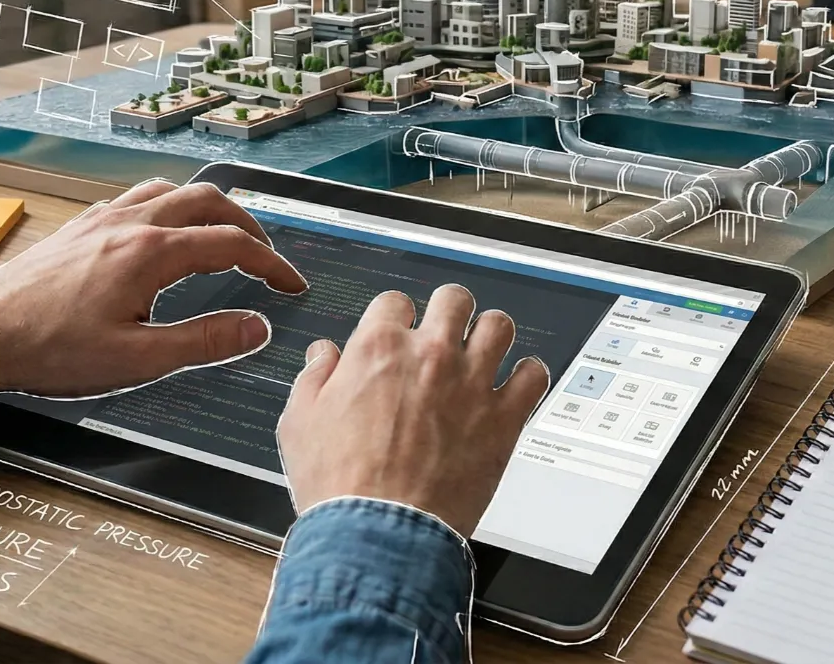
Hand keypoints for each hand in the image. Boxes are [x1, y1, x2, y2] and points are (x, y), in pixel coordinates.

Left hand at [0, 180, 306, 396]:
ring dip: (208, 208)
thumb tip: (256, 328)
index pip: (232, 244)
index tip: (290, 285)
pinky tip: (161, 232)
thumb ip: (204, 341)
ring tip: (222, 235)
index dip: (272, 264)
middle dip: (247, 225)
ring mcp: (103, 219)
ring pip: (172, 190)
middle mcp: (130, 223)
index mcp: (151, 252)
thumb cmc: (50, 350)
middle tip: (264, 256)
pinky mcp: (81, 226)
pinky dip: (168, 206)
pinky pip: (137, 197)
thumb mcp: (138, 359)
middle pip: (209, 200)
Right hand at [277, 284, 549, 537]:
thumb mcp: (300, 423)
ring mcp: (472, 383)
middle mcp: (431, 355)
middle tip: (446, 330)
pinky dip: (529, 376)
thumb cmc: (341, 485)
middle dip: (449, 311)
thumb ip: (314, 378)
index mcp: (379, 349)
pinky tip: (517, 385)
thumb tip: (323, 355)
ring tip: (485, 349)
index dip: (395, 316)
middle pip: (454, 299)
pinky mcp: (503, 419)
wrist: (380, 534)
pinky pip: (534, 377)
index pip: (395, 301)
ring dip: (491, 334)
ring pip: (499, 326)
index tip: (398, 331)